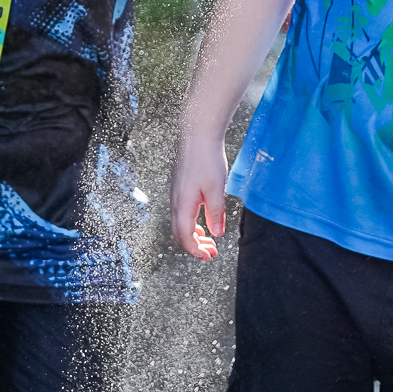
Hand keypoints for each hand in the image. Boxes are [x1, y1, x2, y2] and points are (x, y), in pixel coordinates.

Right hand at [169, 133, 229, 259]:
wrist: (197, 134)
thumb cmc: (207, 159)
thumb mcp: (217, 189)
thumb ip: (216, 213)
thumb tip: (216, 233)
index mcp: (183, 204)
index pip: (185, 237)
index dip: (196, 251)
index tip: (209, 257)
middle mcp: (175, 201)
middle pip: (179, 233)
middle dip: (194, 247)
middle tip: (211, 253)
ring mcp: (175, 194)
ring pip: (180, 223)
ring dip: (193, 235)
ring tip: (209, 240)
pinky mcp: (179, 187)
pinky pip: (181, 212)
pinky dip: (191, 223)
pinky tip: (203, 221)